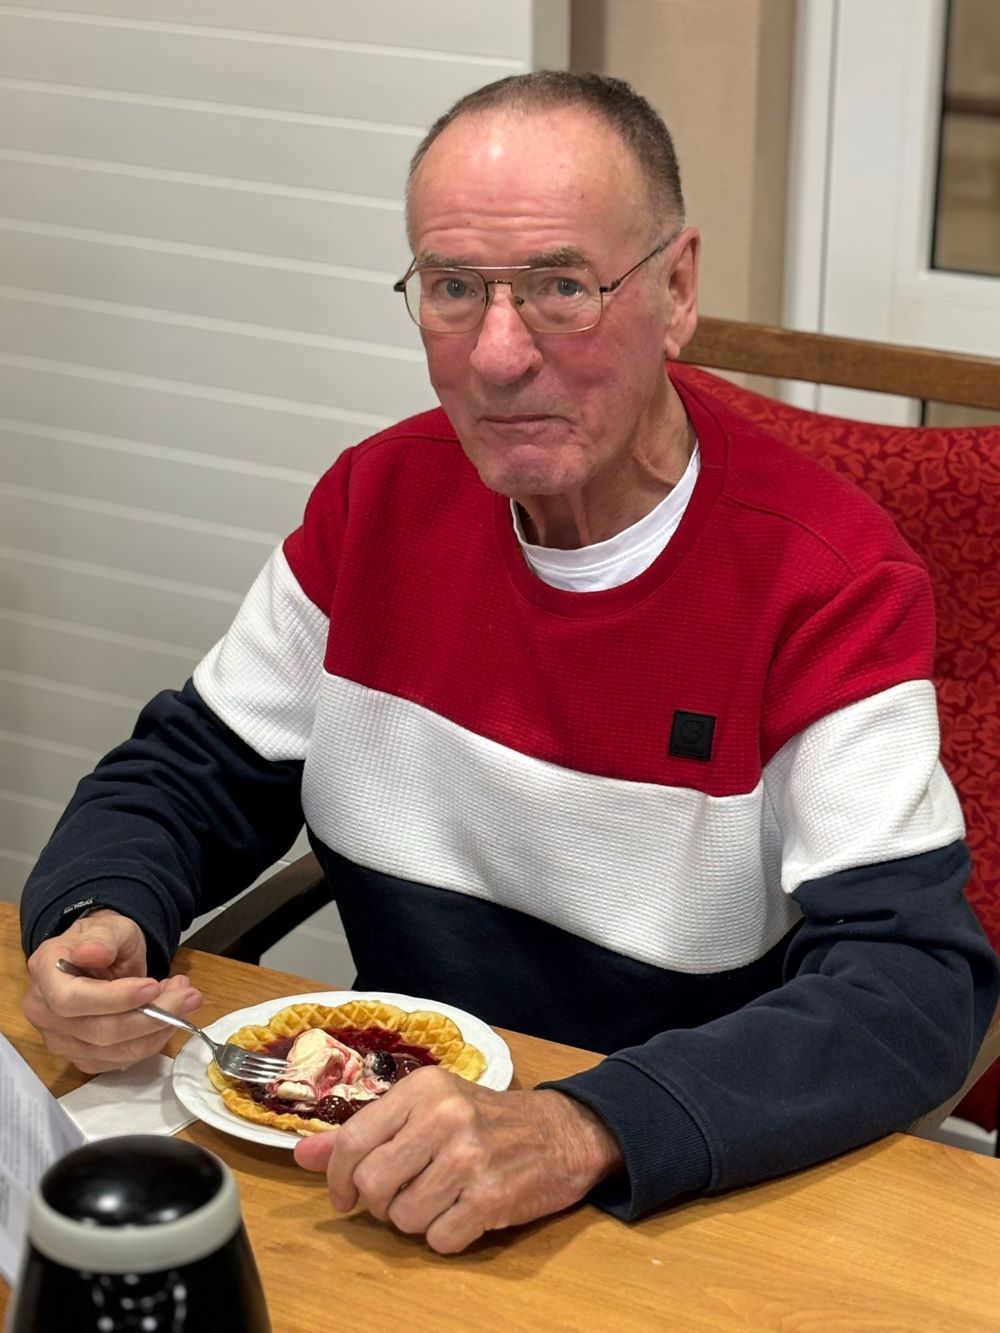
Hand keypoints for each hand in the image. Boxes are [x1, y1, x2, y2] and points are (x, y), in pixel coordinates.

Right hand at [22, 909, 201, 1073]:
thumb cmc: (104, 939)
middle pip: (99, 1031)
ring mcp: (60, 1040)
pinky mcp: (82, 1057)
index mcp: (44, 972)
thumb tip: (91, 952)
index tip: (152, 986)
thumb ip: (102, 939)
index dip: (114, 999)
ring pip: (115, 1050)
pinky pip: (121, 1060)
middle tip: (189, 994)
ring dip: (159, 1028)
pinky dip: (152, 1039)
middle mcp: (43, 1012)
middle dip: (152, 1016)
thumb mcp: (109, 927)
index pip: (71, 1000)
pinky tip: (167, 1015)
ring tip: (184, 998)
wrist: (101, 955)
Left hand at [294, 1066, 622, 1252]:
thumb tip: (301, 1155)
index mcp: (423, 1089)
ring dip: (416, 1220)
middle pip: (372, 1185)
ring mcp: (469, 1158)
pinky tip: (465, 1211)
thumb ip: (365, 1131)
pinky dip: (447, 1236)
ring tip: (441, 1198)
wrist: (561, 1132)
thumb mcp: (427, 1109)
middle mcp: (445, 1117)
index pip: (353, 1141)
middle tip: (402, 1195)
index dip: (338, 1179)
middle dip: (379, 1203)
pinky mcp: (491, 1198)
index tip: (345, 1195)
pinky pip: (439, 1240)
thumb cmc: (486, 1120)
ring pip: (403, 1218)